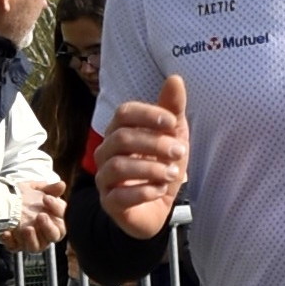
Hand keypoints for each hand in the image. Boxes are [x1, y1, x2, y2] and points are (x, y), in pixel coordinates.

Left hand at [4, 181, 67, 254]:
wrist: (2, 200)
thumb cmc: (25, 196)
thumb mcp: (36, 189)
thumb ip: (50, 189)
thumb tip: (61, 185)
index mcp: (54, 220)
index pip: (63, 219)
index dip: (57, 209)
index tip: (47, 198)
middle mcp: (44, 233)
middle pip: (54, 236)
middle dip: (48, 227)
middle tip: (41, 216)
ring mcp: (29, 241)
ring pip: (36, 247)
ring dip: (32, 239)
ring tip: (27, 228)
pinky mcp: (14, 245)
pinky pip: (14, 247)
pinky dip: (10, 241)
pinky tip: (7, 232)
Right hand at [94, 74, 189, 237]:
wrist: (158, 207)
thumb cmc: (161, 166)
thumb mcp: (173, 137)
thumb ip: (173, 109)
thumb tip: (175, 78)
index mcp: (120, 131)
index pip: (124, 113)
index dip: (147, 115)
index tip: (172, 122)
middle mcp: (106, 152)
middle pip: (121, 138)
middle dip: (154, 144)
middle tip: (179, 152)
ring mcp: (104, 178)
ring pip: (118, 166)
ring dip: (150, 169)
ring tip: (172, 173)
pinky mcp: (109, 202)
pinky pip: (120, 196)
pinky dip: (144, 192)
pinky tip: (160, 190)